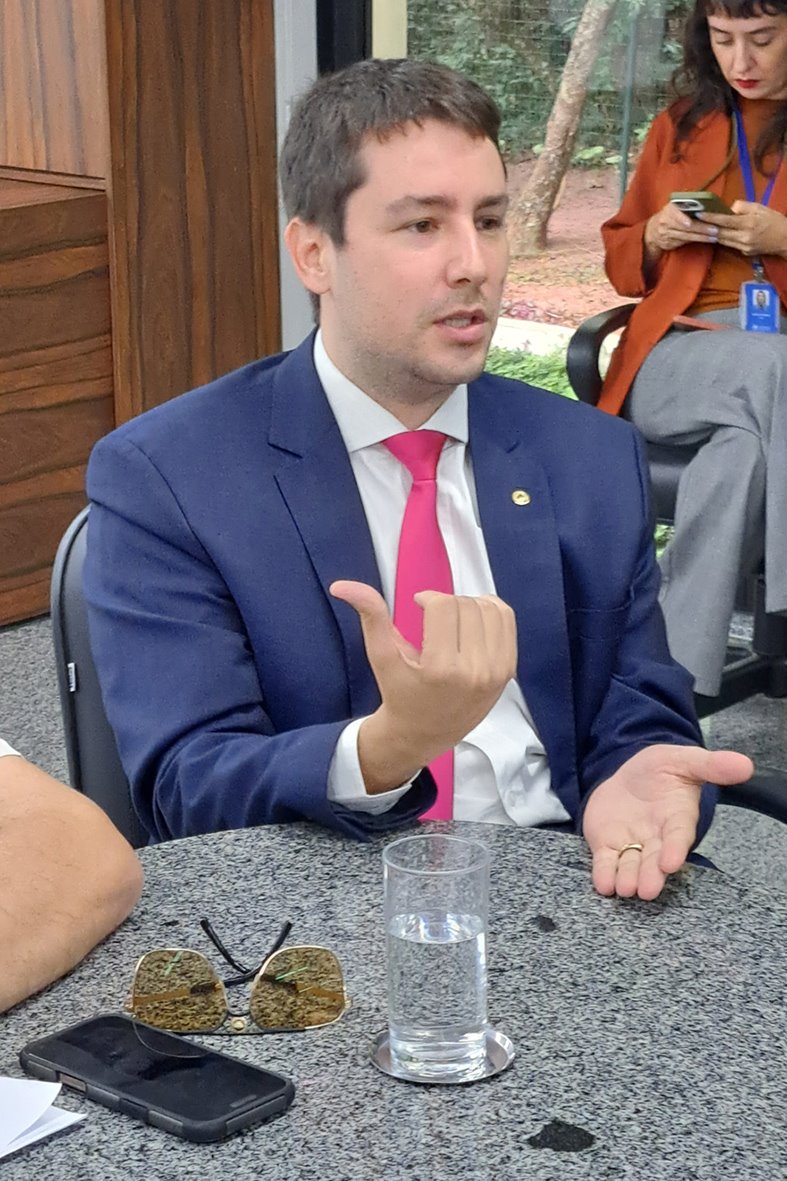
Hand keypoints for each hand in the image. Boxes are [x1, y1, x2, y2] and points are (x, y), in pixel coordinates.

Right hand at [329, 581, 516, 793]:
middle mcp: (473, 671)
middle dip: (447, 603)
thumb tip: (340, 585)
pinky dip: (490, 612)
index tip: (419, 606)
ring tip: (453, 620)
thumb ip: (369, 616)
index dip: (428, 598)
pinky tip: (473, 623)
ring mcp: (495, 672)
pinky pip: (506, 621)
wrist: (423, 734)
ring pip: (489, 608)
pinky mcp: (507, 671)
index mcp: (440, 668)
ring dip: (469, 605)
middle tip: (434, 619)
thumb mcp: (381, 656)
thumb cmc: (399, 692)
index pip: (443, 606)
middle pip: (466, 605)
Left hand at [583, 745, 752, 900]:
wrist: (629, 773)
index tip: (670, 863)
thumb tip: (745, 764)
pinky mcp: (608, 846)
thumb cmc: (662, 768)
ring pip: (631, 866)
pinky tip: (603, 885)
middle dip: (651, 875)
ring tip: (626, 889)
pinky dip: (604, 874)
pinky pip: (606, 863)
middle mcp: (656, 837)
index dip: (675, 849)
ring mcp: (632, 844)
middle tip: (648, 890)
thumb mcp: (685, 760)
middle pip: (654, 859)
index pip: (678, 836)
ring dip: (628, 878)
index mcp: (677, 818)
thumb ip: (711, 765)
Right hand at [643, 201, 718, 260]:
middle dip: (701, 229)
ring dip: (702, 237)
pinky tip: (708, 240)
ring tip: (715, 236)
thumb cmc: (670, 215)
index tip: (690, 223)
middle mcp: (665, 223)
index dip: (682, 219)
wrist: (652, 230)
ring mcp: (667, 235)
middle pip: (685, 228)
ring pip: (686, 236)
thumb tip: (705, 202)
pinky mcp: (670, 244)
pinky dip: (697, 241)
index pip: (675, 214)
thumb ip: (686, 204)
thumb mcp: (674, 206)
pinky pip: (685, 242)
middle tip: (715, 230)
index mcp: (669, 210)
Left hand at [699, 200, 786, 258]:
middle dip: (705, 228)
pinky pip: (729, 245)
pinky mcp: (744, 252)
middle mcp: (744, 236)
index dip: (711, 218)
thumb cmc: (773, 220)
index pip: (725, 221)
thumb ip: (743, 206)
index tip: (698, 214)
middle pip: (720, 233)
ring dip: (710, 235)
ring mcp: (744, 246)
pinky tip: (713, 235)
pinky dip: (721, 239)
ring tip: (699, 228)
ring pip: (722, 241)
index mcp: (749, 223)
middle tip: (692, 223)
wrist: (785, 239)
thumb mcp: (760, 207)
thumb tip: (729, 209)